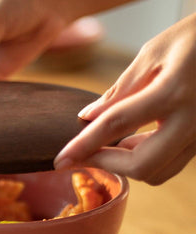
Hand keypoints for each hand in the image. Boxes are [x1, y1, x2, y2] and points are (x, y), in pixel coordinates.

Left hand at [54, 13, 195, 184]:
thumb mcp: (155, 52)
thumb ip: (121, 89)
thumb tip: (88, 117)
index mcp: (175, 90)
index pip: (117, 125)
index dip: (83, 146)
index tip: (60, 161)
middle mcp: (194, 120)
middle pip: (141, 165)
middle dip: (106, 164)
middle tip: (83, 156)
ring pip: (158, 172)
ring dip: (126, 164)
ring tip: (110, 143)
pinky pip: (170, 164)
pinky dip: (145, 160)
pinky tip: (134, 142)